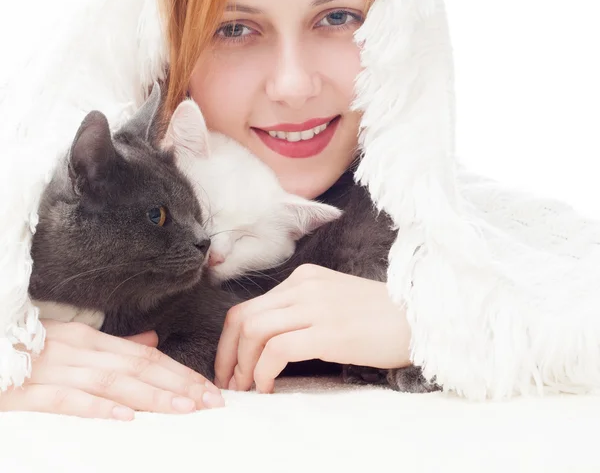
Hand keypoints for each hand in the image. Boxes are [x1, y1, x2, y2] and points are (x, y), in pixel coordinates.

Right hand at [0, 320, 223, 418]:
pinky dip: (98, 407)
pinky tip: (125, 417)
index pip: (145, 356)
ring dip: (151, 395)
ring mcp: (53, 369)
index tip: (207, 388)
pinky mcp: (25, 392)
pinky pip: (67, 400)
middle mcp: (77, 350)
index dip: (179, 372)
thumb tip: (152, 342)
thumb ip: (113, 347)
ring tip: (183, 409)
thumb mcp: (70, 344)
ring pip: (112, 381)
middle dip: (178, 385)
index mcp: (89, 339)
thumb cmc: (24, 352)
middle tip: (210, 402)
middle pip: (138, 367)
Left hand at [214, 265, 411, 392]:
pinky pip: (277, 350)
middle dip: (227, 354)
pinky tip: (269, 387)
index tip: (230, 365)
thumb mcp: (333, 301)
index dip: (230, 340)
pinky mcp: (328, 331)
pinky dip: (264, 372)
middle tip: (230, 382)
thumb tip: (267, 342)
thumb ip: (302, 311)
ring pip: (254, 332)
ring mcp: (315, 306)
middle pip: (243, 318)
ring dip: (242, 366)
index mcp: (303, 278)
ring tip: (247, 388)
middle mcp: (303, 286)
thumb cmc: (379, 316)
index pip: (250, 306)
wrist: (421, 318)